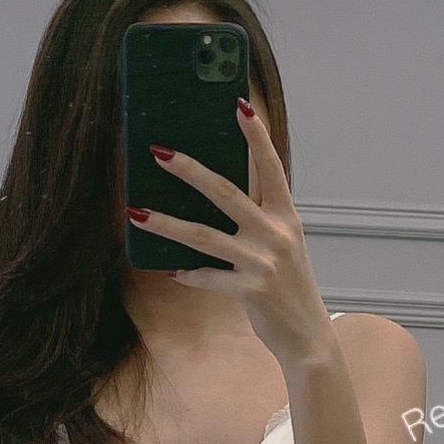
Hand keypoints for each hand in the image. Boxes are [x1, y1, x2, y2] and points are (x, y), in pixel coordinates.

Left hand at [128, 98, 333, 371]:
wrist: (308, 337)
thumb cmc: (288, 286)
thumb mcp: (282, 244)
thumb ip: (258, 217)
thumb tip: (217, 191)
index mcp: (286, 217)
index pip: (270, 168)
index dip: (256, 137)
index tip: (239, 105)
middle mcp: (276, 233)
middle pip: (226, 192)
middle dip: (190, 170)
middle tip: (159, 151)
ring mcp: (263, 262)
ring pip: (203, 236)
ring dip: (166, 223)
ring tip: (135, 212)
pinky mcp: (249, 290)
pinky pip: (206, 276)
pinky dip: (187, 274)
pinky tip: (171, 271)